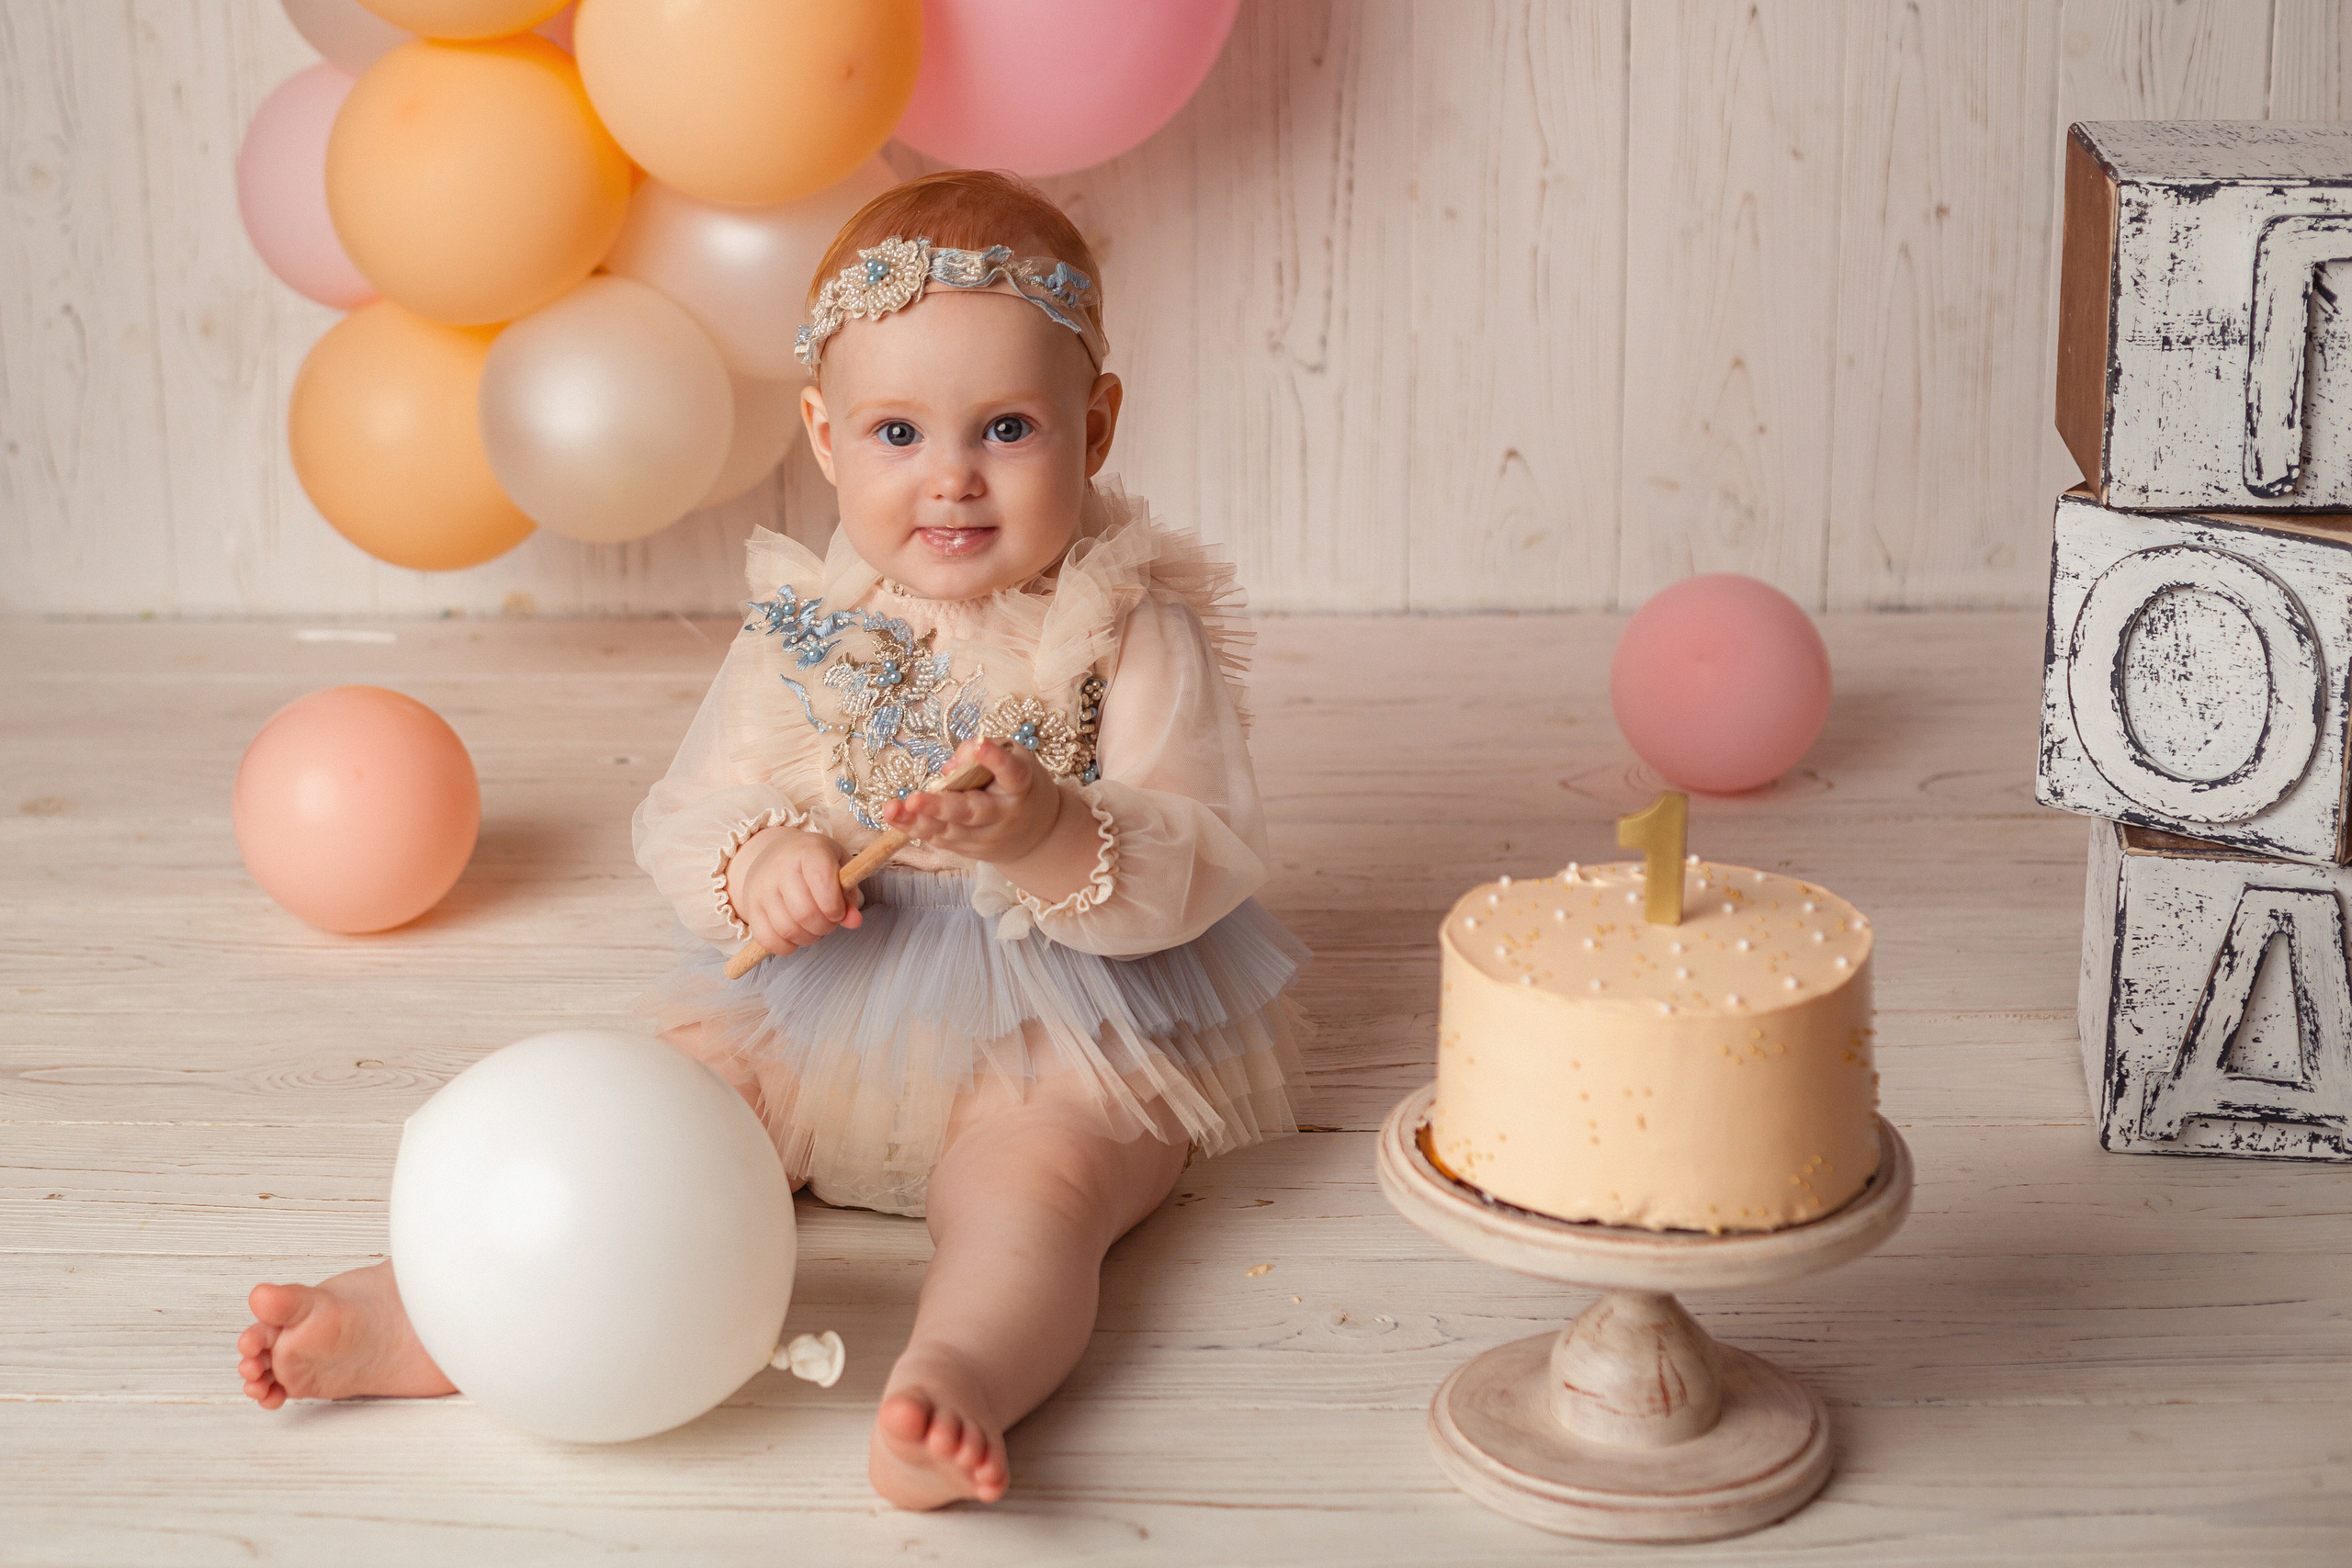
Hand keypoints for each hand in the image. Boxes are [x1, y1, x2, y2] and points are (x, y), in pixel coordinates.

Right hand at [724, 826, 862, 954]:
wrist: (775, 854)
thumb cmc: (814, 863)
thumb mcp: (839, 868)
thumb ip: (850, 895)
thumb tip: (854, 922)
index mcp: (808, 851)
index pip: (821, 880)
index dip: (834, 905)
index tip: (839, 911)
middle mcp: (780, 867)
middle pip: (804, 912)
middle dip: (825, 926)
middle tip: (829, 922)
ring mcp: (761, 888)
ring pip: (788, 929)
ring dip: (808, 938)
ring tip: (813, 927)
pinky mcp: (750, 908)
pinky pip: (768, 940)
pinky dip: (787, 946)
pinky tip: (795, 936)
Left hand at [880, 739, 1062, 864]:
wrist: (1035, 833)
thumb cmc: (1018, 786)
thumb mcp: (1013, 758)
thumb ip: (980, 753)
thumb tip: (948, 768)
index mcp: (1020, 786)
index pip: (1011, 772)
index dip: (996, 761)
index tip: (982, 746)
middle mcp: (1003, 815)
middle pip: (972, 812)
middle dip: (941, 806)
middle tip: (915, 799)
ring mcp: (985, 837)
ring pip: (949, 830)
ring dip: (917, 820)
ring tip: (891, 809)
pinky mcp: (969, 850)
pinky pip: (939, 839)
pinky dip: (915, 828)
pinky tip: (895, 818)